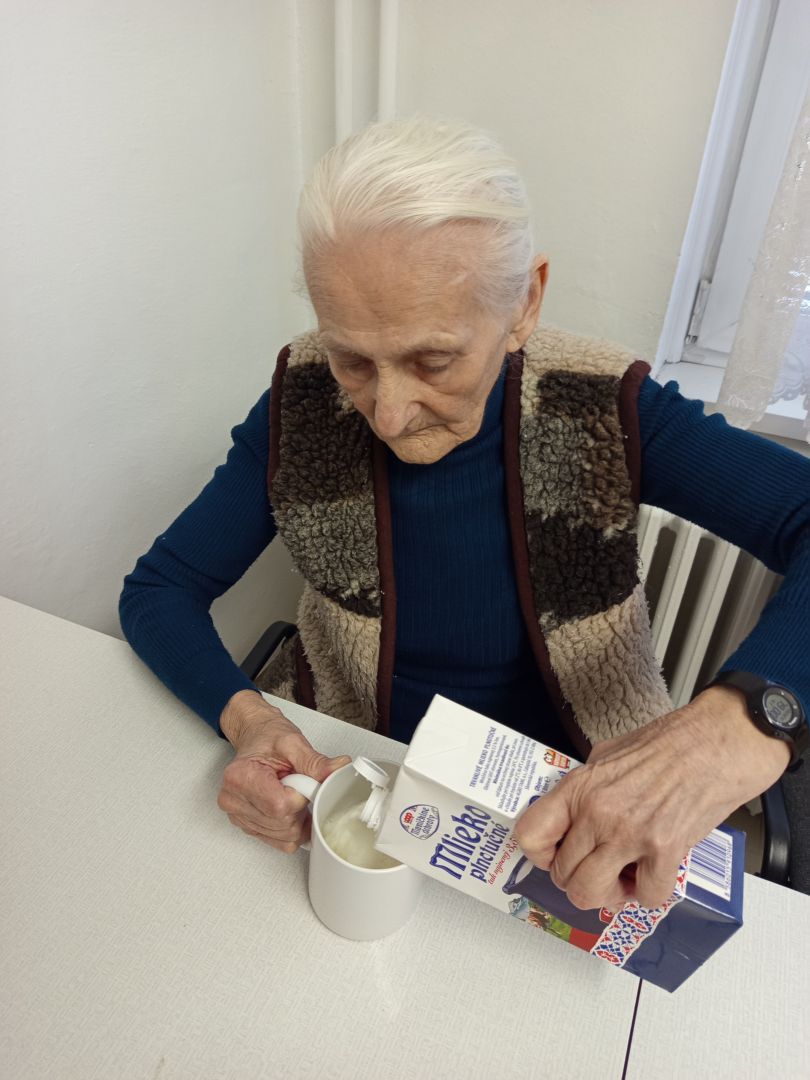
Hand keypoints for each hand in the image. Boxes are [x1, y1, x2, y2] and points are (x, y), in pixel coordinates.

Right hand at [217, 690, 350, 851]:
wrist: (255, 736)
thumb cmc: (268, 737)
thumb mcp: (294, 743)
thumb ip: (316, 762)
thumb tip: (339, 769)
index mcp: (241, 777)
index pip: (280, 806)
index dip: (302, 798)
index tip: (306, 782)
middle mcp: (233, 800)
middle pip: (283, 825)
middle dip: (302, 808)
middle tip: (300, 784)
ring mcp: (238, 816)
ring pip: (284, 837)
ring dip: (298, 819)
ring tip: (292, 792)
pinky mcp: (246, 826)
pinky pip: (279, 841)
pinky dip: (292, 827)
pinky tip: (290, 807)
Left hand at [514, 686, 789, 910]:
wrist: (715, 744)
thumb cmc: (666, 745)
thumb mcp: (606, 755)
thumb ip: (582, 789)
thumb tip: (567, 816)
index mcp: (579, 787)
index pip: (530, 834)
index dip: (539, 854)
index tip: (556, 854)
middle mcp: (598, 813)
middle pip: (562, 875)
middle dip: (578, 878)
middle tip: (598, 867)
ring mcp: (630, 834)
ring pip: (592, 893)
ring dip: (607, 894)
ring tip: (622, 876)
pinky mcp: (665, 851)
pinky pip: (645, 897)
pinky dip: (649, 893)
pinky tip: (653, 871)